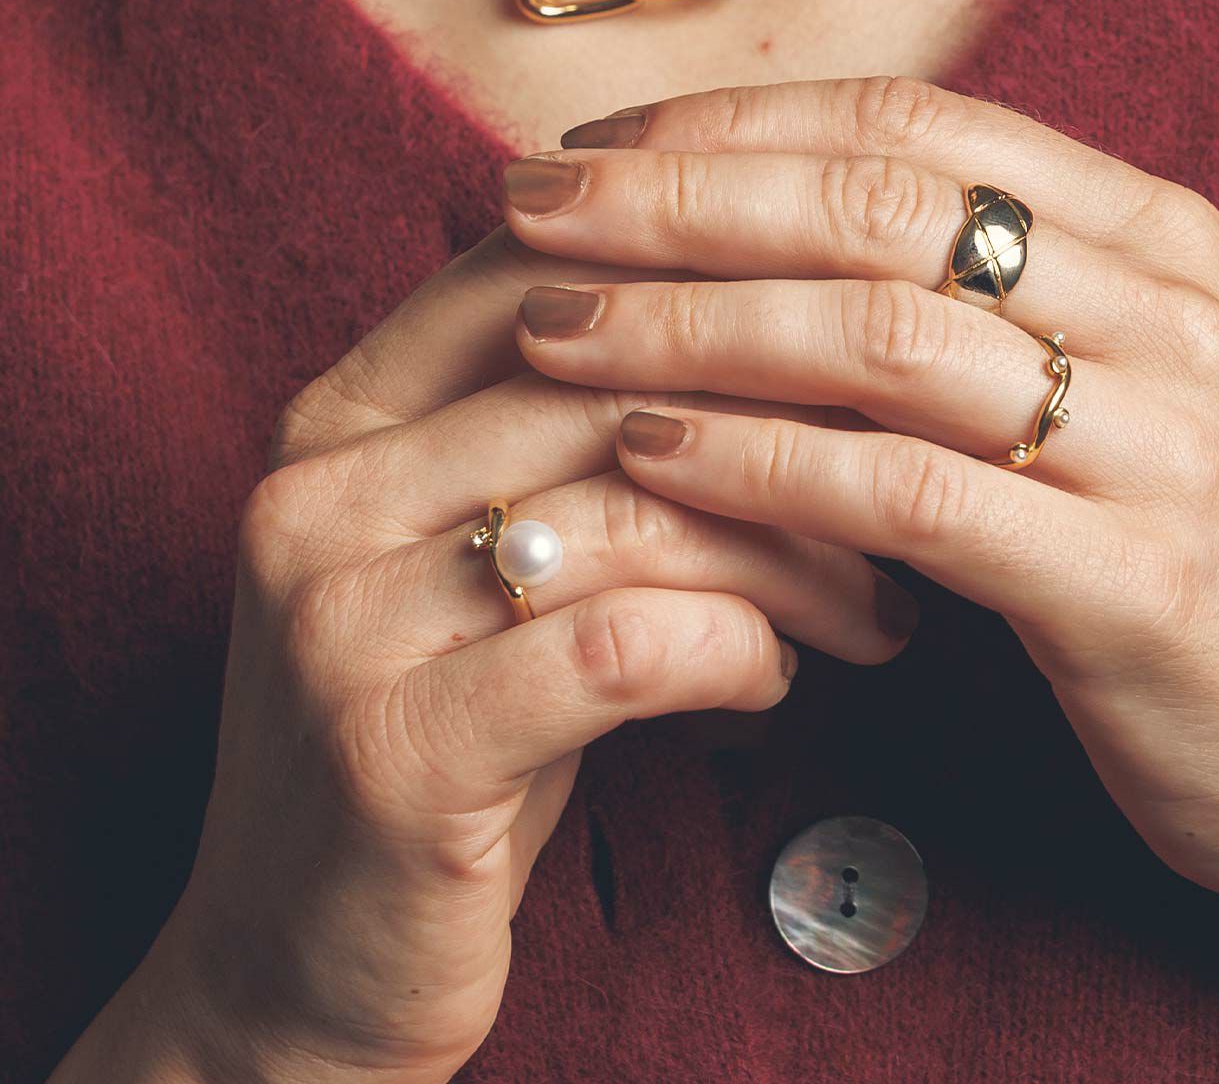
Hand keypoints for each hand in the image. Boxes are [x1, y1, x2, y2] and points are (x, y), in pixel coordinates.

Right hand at [51, 225, 911, 1083]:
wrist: (296, 965)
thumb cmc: (449, 728)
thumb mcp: (487, 556)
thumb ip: (573, 430)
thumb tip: (790, 307)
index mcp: (339, 417)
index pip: (534, 268)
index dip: (704, 273)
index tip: (842, 316)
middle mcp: (317, 492)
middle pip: (608, 385)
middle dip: (783, 427)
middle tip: (906, 472)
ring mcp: (342, 620)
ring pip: (630, 508)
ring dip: (787, 553)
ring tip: (867, 603)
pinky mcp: (393, 751)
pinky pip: (621, 647)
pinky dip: (733, 648)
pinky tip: (775, 680)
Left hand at [503, 76, 1218, 1081]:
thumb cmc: (1181, 555)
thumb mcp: (1102, 386)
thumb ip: (969, 297)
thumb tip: (751, 222)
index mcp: (1154, 232)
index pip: (912, 123)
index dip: (735, 123)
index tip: (594, 146)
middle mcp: (1170, 306)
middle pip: (880, 204)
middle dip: (681, 198)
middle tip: (525, 210)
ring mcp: (1168, 438)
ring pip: (884, 334)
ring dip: (693, 324)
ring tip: (555, 330)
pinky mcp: (1140, 582)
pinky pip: (911, 494)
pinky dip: (764, 464)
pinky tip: (653, 454)